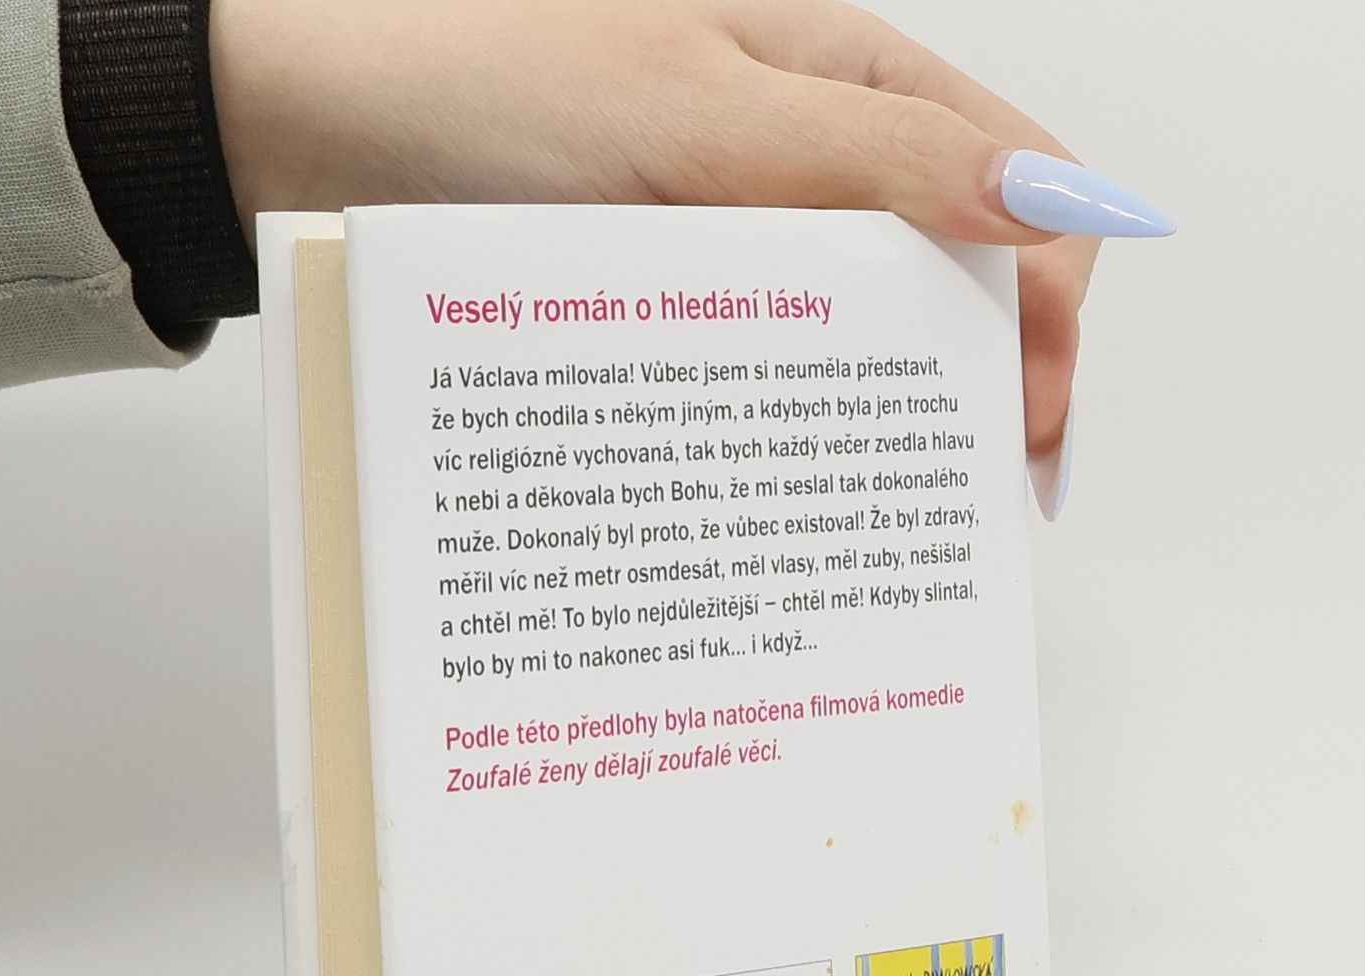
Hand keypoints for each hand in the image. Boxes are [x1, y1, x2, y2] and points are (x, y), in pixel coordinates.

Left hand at [210, 0, 1169, 467]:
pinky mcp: (682, 287)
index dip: (1051, 308)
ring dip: (893, 414)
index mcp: (848, 73)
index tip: (1028, 433)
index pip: (1021, 186)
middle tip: (966, 505)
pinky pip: (774, 356)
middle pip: (961, 270)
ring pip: (870, 327)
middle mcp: (813, 148)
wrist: (312, 126)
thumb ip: (874, 161)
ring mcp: (747, 224)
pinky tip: (792, 479)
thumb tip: (1051, 204)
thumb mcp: (697, 117)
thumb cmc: (483, 86)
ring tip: (887, 513)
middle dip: (987, 379)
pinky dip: (797, 421)